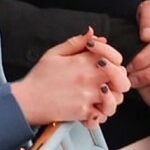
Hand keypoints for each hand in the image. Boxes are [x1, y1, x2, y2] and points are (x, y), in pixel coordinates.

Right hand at [11, 29, 130, 126]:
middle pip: (122, 79)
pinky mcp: (83, 111)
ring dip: (112, 99)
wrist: (27, 100)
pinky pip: (102, 116)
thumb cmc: (39, 77)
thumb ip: (76, 42)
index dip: (115, 61)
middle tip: (108, 83)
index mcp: (84, 61)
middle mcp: (90, 78)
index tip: (106, 65)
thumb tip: (92, 33)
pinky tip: (93, 111)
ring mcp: (88, 95)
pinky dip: (100, 116)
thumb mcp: (55, 53)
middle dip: (118, 81)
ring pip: (117, 99)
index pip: (116, 58)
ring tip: (101, 98)